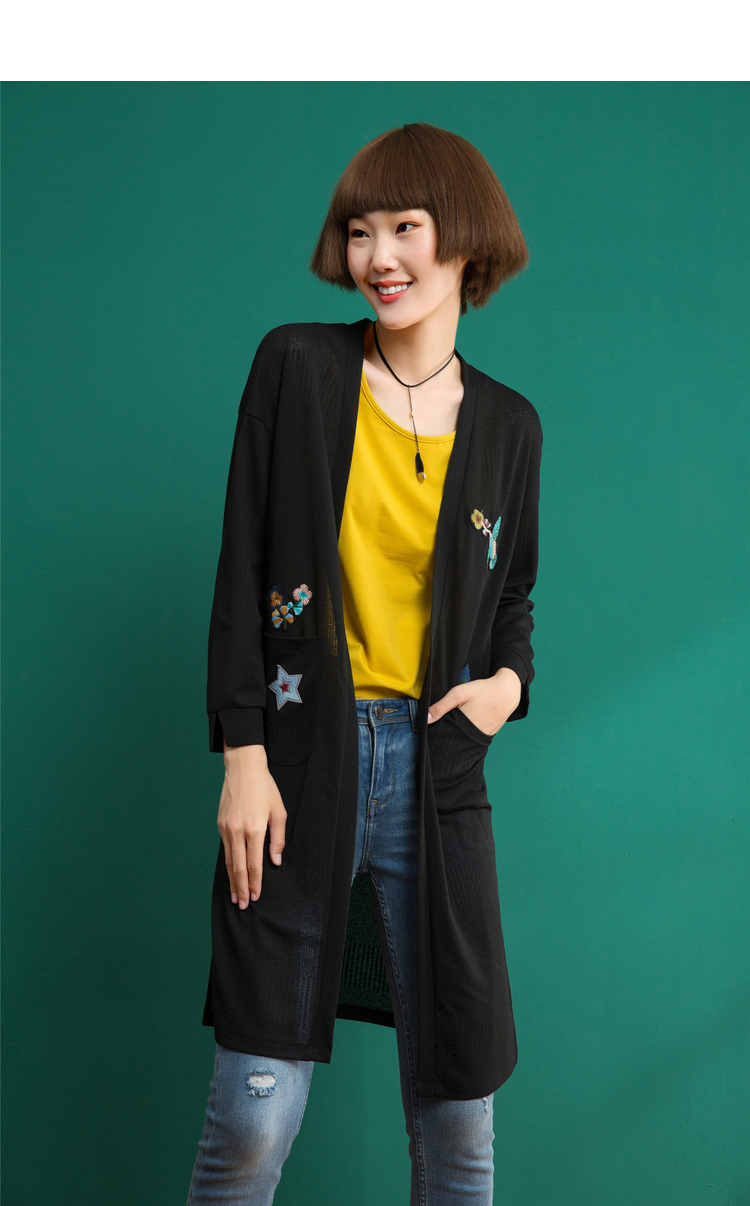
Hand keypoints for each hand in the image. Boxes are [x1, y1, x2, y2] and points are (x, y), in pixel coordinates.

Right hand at [217, 742, 286, 908]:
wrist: (243, 768)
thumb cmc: (264, 788)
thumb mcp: (278, 811)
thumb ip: (277, 838)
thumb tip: (275, 861)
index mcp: (254, 829)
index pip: (254, 864)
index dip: (255, 883)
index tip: (255, 896)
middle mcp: (237, 831)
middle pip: (238, 868)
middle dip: (241, 888)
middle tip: (242, 905)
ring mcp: (226, 828)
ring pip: (229, 860)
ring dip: (232, 880)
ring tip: (234, 896)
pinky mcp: (220, 824)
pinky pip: (225, 849)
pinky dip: (228, 864)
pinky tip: (231, 872)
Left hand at [426, 667, 521, 736]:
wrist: (508, 691)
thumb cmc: (483, 690)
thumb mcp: (460, 693)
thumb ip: (442, 706)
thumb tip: (426, 719)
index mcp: (464, 725)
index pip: (445, 737)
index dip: (437, 734)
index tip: (431, 731)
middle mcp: (474, 734)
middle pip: (454, 740)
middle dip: (447, 735)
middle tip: (443, 726)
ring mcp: (482, 736)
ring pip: (464, 740)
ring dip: (458, 735)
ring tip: (455, 724)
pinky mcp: (488, 735)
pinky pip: (474, 737)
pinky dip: (468, 733)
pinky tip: (467, 724)